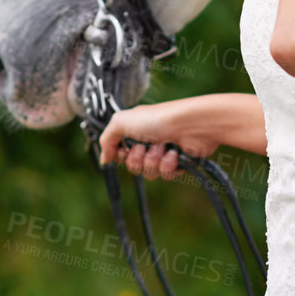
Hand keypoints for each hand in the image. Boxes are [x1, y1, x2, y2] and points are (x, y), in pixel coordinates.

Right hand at [98, 100, 218, 178]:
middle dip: (138, 158)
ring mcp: (163, 154)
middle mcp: (147, 142)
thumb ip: (106, 139)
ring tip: (163, 147)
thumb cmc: (158, 119)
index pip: (119, 154)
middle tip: (145, 145)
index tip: (124, 148)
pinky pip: (166, 176)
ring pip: (149, 173)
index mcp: (134, 131)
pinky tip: (174, 153)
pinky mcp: (178, 163)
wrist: (190, 124)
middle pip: (133, 166)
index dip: (120, 155)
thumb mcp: (121, 122)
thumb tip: (104, 159)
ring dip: (154, 160)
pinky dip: (168, 165)